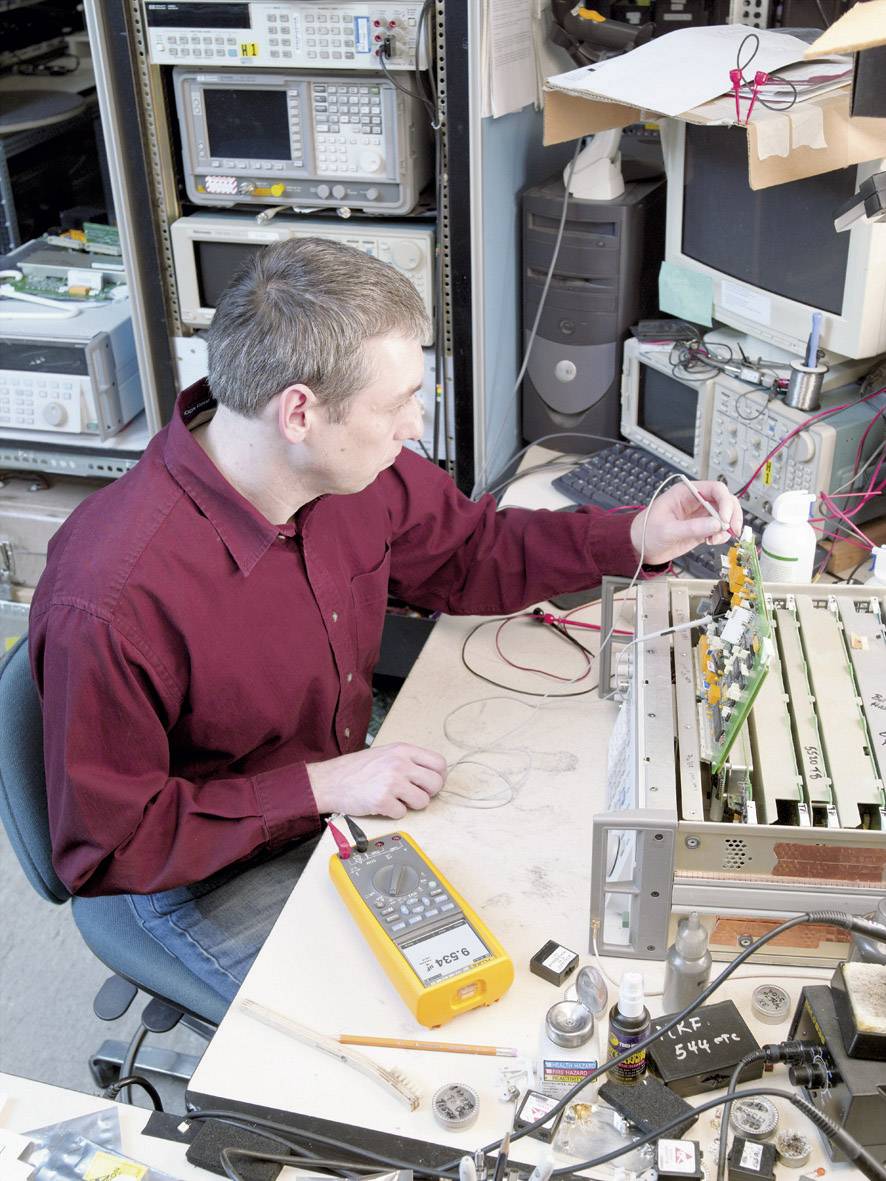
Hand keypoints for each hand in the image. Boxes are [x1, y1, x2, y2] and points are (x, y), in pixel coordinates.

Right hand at [306, 742, 446, 819]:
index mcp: (403, 750)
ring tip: (396, 799)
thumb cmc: (356, 769)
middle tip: (414, 794)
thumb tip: (431, 774)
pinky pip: (402, 813)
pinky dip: (394, 812)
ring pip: (422, 801)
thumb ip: (408, 760)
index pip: (439, 763)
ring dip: (411, 805)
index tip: (431, 784)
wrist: (330, 781)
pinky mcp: (382, 800)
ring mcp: (392, 782)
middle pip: (435, 784)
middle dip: (428, 793)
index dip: (438, 777)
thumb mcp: (385, 753)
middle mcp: (400, 764)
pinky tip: (382, 804)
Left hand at [629, 480, 742, 565]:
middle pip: (725, 500)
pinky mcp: (702, 529)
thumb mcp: (667, 530)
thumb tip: (716, 524)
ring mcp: (700, 515)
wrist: (639, 547)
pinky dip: (722, 535)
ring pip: (726, 515)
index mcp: (686, 493)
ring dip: (728, 526)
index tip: (725, 518)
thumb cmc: (646, 532)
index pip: (715, 489)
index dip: (725, 501)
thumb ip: (692, 528)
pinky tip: (712, 541)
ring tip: (717, 539)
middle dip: (731, 514)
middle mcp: (696, 502)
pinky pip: (720, 528)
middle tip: (729, 529)